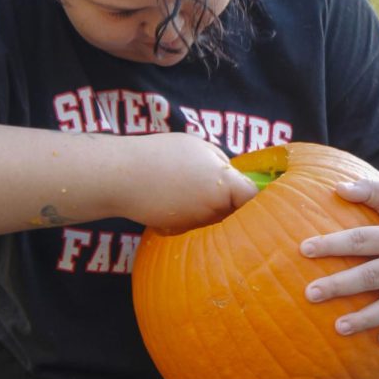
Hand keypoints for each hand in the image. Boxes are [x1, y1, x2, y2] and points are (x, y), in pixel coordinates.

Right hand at [117, 133, 256, 231]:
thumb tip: (233, 176)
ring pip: (213, 218)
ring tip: (189, 188)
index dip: (257, 196)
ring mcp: (195, 224)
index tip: (256, 191)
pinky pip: (193, 223)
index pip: (254, 199)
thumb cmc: (162, 155)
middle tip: (220, 187)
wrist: (122, 176)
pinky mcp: (178, 231)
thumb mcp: (200, 146)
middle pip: (235, 212)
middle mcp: (214, 210)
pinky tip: (173, 199)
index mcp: (224, 186)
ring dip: (209, 208)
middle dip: (231, 202)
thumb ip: (223, 164)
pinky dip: (189, 214)